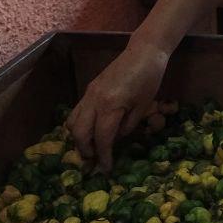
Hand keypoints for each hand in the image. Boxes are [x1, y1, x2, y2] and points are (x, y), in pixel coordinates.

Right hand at [65, 40, 168, 172]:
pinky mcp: (89, 89)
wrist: (144, 51)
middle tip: (95, 162)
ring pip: (72, 122)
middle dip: (85, 150)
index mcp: (110, 105)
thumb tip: (113, 140)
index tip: (106, 170)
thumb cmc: (149, 78)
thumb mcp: (143, 106)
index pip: (101, 138)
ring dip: (79, 138)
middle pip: (80, 133)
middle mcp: (94, 100)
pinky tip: (91, 131)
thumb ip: (126, 126)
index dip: (103, 156)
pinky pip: (76, 112)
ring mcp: (88, 93)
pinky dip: (79, 126)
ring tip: (91, 148)